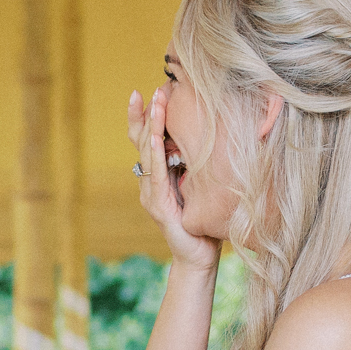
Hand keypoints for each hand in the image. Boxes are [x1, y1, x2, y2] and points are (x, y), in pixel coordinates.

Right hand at [128, 86, 217, 269]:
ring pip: (147, 153)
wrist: (199, 258)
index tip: (144, 93)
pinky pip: (156, 175)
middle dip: (146, 115)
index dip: (142, 118)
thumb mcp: (199, 188)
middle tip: (153, 91)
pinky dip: (156, 153)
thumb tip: (209, 137)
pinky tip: (157, 137)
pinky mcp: (158, 206)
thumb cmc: (203, 223)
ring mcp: (150, 195)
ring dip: (152, 126)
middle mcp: (148, 184)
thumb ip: (194, 168)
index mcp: (157, 178)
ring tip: (156, 104)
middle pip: (141, 142)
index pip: (145, 142)